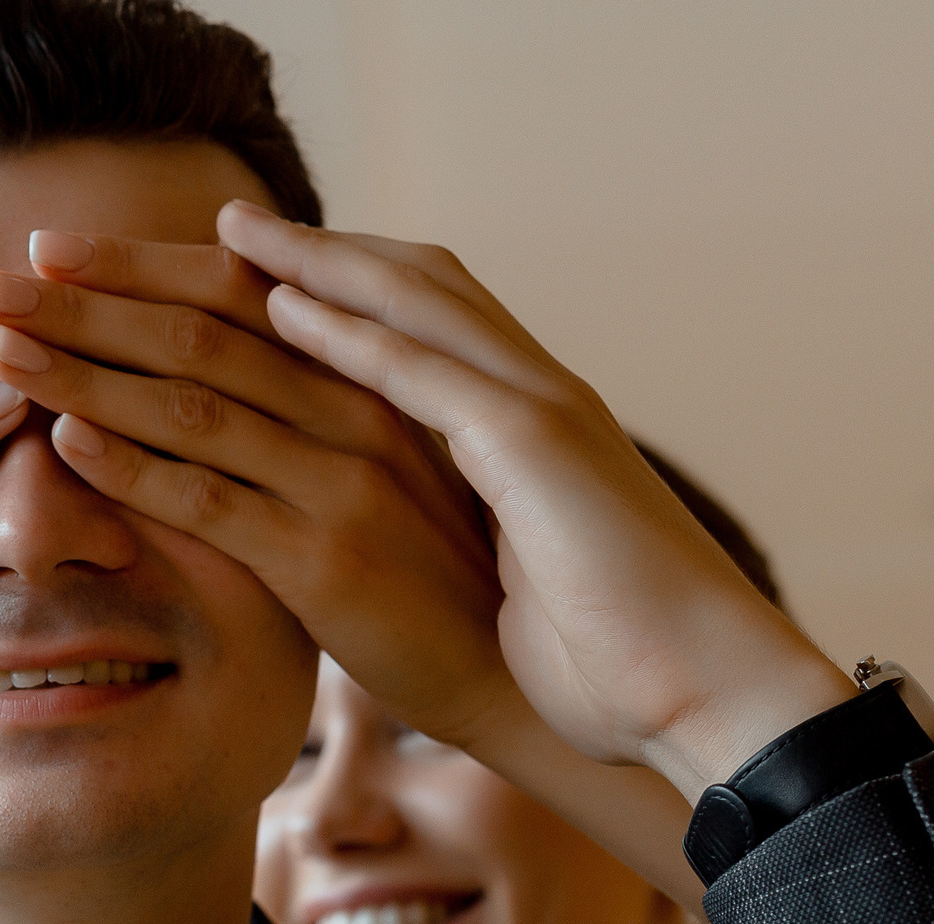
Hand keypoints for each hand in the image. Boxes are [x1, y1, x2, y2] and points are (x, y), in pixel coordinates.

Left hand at [0, 233, 510, 744]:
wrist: (510, 672)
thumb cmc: (434, 569)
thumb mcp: (380, 469)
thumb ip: (312, 412)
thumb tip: (219, 363)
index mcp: (368, 372)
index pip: (235, 293)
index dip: (136, 267)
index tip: (48, 248)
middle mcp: (358, 408)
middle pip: (199, 332)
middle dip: (85, 304)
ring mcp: (344, 482)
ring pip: (192, 404)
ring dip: (84, 371)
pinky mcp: (326, 560)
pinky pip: (212, 502)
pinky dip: (134, 467)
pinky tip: (66, 439)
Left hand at [215, 203, 853, 800]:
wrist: (707, 696)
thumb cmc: (615, 670)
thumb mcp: (529, 586)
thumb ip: (487, 542)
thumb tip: (443, 558)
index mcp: (536, 433)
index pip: (433, 324)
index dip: (351, 289)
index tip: (267, 274)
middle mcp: (538, 399)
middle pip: (416, 285)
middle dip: (318, 249)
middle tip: (228, 217)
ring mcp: (539, 414)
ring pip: (409, 306)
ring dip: (313, 266)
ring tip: (226, 233)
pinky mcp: (532, 448)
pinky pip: (418, 372)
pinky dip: (346, 335)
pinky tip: (281, 310)